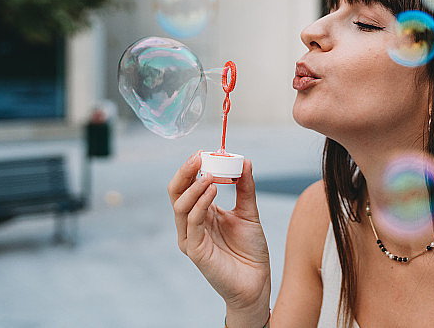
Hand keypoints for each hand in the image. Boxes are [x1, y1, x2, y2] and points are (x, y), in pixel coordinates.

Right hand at [168, 153, 270, 314]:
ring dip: (194, 187)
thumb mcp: (249, 212)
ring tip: (209, 174)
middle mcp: (192, 223)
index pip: (187, 185)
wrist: (257, 282)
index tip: (205, 151)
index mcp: (202, 212)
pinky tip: (212, 192)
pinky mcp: (195, 251)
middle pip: (176, 192)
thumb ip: (245, 188)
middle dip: (185, 172)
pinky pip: (192, 223)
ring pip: (181, 206)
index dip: (192, 167)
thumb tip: (244, 161)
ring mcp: (191, 237)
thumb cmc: (250, 250)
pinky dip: (200, 204)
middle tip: (199, 156)